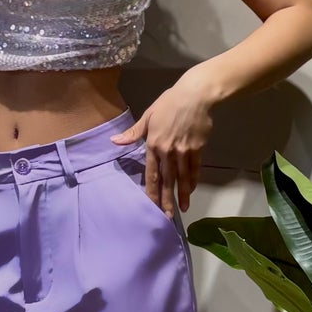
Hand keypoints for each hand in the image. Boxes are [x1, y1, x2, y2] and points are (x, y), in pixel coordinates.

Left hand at [109, 78, 213, 215]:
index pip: (151, 173)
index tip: (151, 205)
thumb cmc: (169, 103)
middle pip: (167, 180)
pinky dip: (193, 180)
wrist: (195, 95)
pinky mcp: (198, 149)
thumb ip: (133, 133)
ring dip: (182, 194)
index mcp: (153, 144)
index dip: (151, 191)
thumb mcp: (149, 116)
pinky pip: (195, 168)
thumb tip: (114, 141)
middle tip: (167, 217)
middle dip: (166, 199)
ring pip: (182, 177)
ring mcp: (184, 151)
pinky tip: (191, 190)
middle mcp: (168, 151)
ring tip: (182, 209)